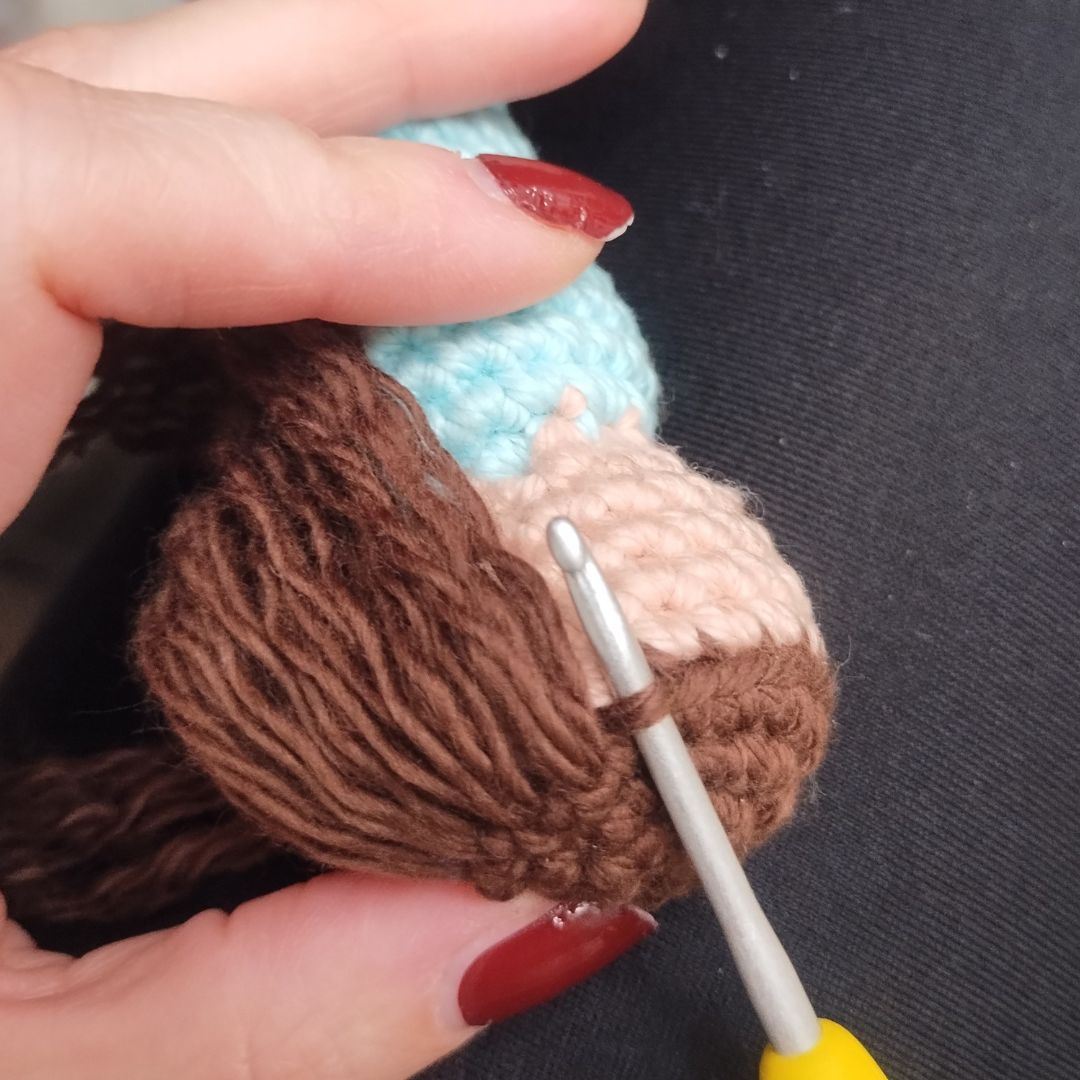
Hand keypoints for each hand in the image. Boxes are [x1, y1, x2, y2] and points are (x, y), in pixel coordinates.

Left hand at [0, 2, 652, 1076]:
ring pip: (92, 157)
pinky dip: (246, 252)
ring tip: (484, 128)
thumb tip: (541, 917)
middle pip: (86, 97)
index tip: (548, 238)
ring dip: (308, 128)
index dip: (337, 199)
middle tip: (576, 18)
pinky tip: (355, 286)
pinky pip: (93, 270)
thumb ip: (272, 1009)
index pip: (47, 207)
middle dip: (361, 55)